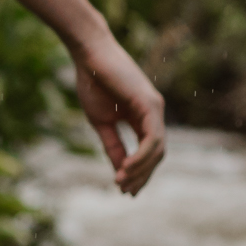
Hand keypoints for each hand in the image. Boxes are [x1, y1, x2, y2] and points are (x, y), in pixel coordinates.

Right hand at [69, 26, 166, 195]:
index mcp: (142, 118)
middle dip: (142, 176)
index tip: (125, 191)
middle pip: (156, 154)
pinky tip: (127, 167)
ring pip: (157, 150)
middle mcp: (154, 114)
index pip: (148, 151)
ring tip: (122, 182)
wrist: (88, 54)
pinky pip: (152, 139)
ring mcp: (154, 108)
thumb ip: (113, 145)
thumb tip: (120, 171)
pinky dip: (141, 156)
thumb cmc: (92, 82)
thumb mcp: (102, 122)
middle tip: (125, 192)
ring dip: (141, 170)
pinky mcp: (150, 104)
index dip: (139, 173)